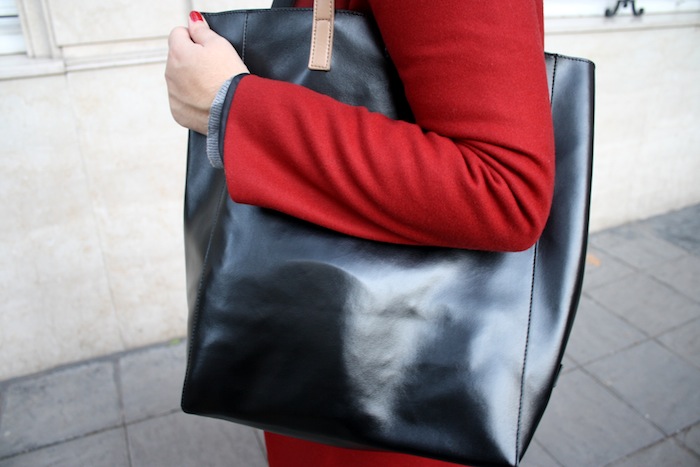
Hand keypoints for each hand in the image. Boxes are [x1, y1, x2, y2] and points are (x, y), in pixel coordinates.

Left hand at [165, 11, 248, 134]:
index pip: (178, 33)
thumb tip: (192, 21)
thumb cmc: (229, 77)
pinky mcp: (178, 112)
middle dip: (192, 60)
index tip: (208, 49)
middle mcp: (170, 72)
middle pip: (177, 58)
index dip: (195, 38)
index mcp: (177, 52)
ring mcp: (172, 94)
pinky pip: (182, 100)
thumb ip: (201, 30)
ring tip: (212, 86)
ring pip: (179, 79)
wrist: (234, 111)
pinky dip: (192, 99)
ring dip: (191, 80)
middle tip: (213, 69)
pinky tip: (207, 100)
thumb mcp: (220, 45)